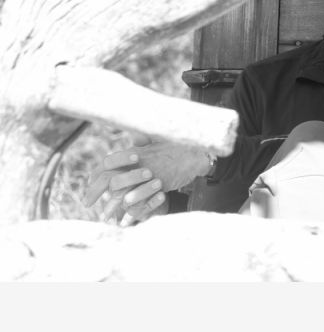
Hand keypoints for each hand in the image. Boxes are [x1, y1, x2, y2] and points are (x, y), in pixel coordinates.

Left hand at [83, 135, 208, 225]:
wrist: (194, 154)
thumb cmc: (174, 150)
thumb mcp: (154, 144)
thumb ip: (140, 144)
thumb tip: (127, 144)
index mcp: (133, 152)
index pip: (105, 164)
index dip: (94, 177)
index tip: (90, 185)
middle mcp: (136, 162)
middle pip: (108, 177)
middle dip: (94, 192)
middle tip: (88, 204)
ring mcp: (147, 172)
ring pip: (121, 191)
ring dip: (111, 206)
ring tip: (105, 216)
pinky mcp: (157, 183)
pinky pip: (139, 200)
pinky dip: (130, 213)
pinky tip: (125, 221)